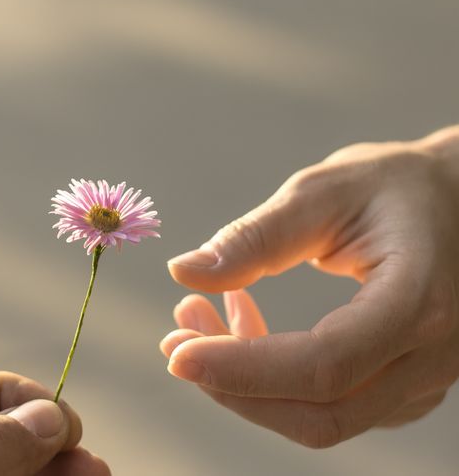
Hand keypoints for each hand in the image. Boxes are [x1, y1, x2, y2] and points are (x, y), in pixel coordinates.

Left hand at [162, 126, 458, 447]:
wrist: (456, 200)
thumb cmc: (394, 186)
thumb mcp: (323, 192)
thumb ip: (255, 236)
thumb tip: (181, 272)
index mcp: (418, 301)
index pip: (324, 364)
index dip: (241, 367)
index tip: (175, 351)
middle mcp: (431, 356)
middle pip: (320, 412)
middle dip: (233, 385)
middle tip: (175, 337)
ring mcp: (423, 380)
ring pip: (321, 418)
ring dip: (246, 383)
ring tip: (197, 317)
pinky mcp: (404, 384)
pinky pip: (330, 405)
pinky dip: (273, 380)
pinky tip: (243, 325)